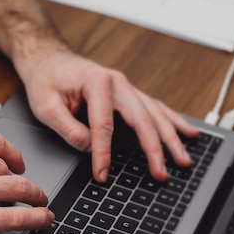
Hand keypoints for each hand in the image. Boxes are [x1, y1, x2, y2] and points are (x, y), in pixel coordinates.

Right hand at [0, 118, 52, 233]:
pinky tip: (43, 217)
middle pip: (5, 166)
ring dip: (35, 195)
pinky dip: (36, 217)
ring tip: (40, 201)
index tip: (17, 162)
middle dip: (19, 178)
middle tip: (25, 188)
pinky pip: (15, 215)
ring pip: (16, 187)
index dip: (13, 153)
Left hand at [15, 44, 198, 181]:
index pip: (104, 126)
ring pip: (155, 114)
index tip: (102, 174)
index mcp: (97, 82)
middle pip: (142, 119)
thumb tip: (89, 149)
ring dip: (171, 138)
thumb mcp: (46, 107)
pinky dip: (172, 122)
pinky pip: (155, 109)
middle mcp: (118, 83)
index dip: (103, 153)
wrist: (48, 58)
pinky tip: (188, 133)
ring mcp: (126, 87)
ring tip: (184, 159)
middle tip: (162, 173)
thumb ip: (68, 129)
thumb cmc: (46, 79)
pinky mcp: (128, 94)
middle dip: (154, 149)